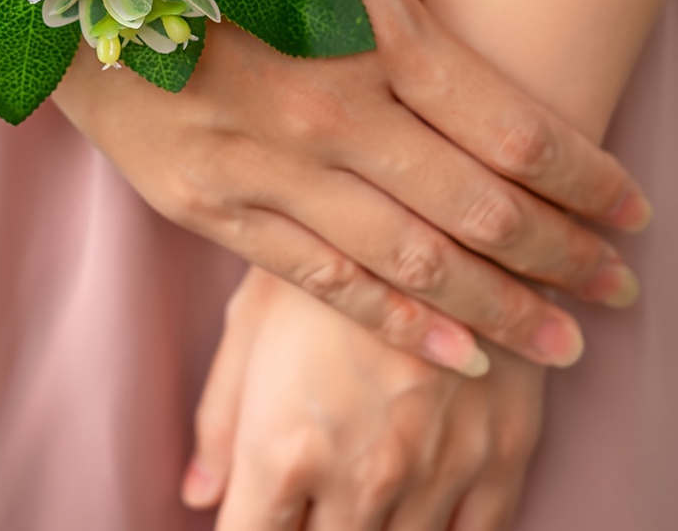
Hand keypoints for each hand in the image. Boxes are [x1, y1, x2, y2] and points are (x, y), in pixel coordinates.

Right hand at [52, 0, 648, 370]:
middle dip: (562, 256)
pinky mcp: (214, 208)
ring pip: (409, 258)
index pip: (509, 125)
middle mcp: (329, 109)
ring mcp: (267, 167)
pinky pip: (320, 279)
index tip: (629, 210)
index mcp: (368, 31)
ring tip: (563, 344)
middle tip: (618, 290)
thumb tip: (459, 52)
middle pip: (477, 205)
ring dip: (498, 308)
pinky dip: (395, 325)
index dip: (584, 177)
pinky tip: (455, 357)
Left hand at [183, 269, 545, 530]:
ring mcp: (438, 478)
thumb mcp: (253, 316)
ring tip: (346, 493)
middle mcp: (361, 479)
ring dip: (364, 529)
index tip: (241, 512)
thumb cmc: (330, 246)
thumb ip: (221, 416)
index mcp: (284, 446)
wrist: (450, 202)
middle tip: (295, 497)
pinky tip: (413, 508)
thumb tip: (197, 494)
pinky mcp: (503, 462)